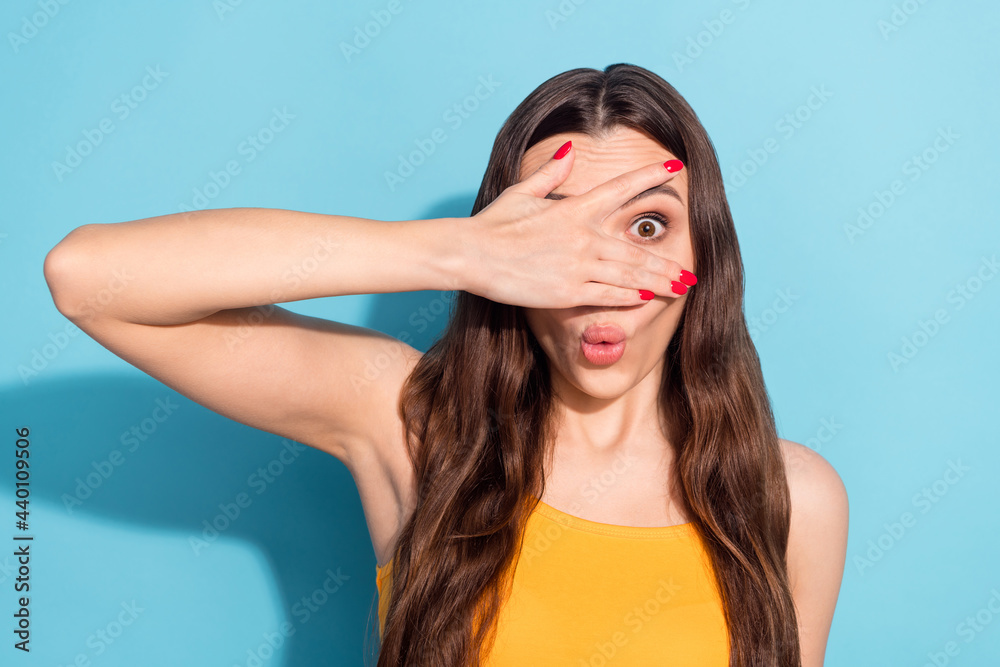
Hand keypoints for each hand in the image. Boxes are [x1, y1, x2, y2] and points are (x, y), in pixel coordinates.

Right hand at [461, 142, 691, 308]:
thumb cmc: (493, 224)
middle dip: (666, 262)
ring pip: (629, 275)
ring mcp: (577, 265)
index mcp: (573, 209)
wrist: (471, 254)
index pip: (620, 189)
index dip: (649, 178)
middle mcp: (582, 237)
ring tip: (681, 288)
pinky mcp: (567, 291)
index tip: (676, 169)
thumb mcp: (522, 193)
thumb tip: (570, 152)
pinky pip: (608, 295)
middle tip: (690, 270)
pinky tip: (648, 299)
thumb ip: (551, 174)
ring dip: (658, 282)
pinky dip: (630, 297)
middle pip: (635, 250)